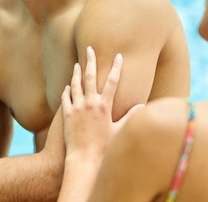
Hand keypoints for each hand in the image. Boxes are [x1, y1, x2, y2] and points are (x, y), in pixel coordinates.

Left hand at [61, 46, 140, 161]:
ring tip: (77, 64)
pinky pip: (65, 98)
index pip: (112, 81)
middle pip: (90, 77)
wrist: (84, 160)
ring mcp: (76, 108)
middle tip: (90, 48)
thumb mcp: (120, 132)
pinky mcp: (66, 115)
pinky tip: (67, 85)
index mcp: (104, 106)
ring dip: (77, 73)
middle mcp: (89, 104)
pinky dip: (66, 90)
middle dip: (91, 61)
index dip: (116, 67)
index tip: (118, 55)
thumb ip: (130, 117)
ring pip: (75, 85)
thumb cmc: (105, 148)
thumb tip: (142, 106)